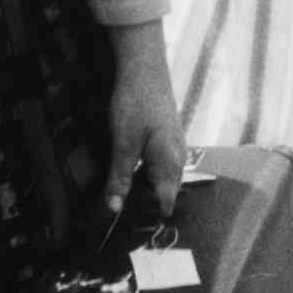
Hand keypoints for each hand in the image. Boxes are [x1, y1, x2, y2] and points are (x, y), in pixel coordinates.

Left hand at [103, 23, 186, 218]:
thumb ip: (119, 177)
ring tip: (118, 194)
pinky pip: (159, 164)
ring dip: (142, 187)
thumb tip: (114, 209)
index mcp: (171, 163)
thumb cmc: (135, 104)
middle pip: (164, 192)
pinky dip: (144, 172)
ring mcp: (174, 146)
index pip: (165, 203)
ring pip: (161, 178)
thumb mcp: (123, 143)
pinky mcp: (167, 136)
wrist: (144, 66)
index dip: (147, 217)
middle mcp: (178, 158)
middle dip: (143, 204)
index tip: (126, 226)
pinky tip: (127, 170)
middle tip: (115, 211)